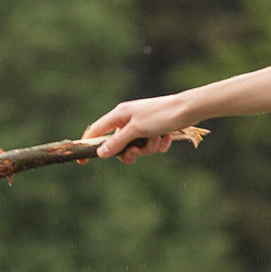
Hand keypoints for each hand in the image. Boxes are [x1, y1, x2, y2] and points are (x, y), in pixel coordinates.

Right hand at [83, 93, 202, 162]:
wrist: (188, 109)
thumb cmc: (160, 116)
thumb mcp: (136, 130)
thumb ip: (117, 142)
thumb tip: (100, 153)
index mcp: (118, 115)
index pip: (96, 132)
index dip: (88, 146)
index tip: (82, 162)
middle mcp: (127, 120)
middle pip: (118, 145)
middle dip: (129, 152)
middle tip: (135, 153)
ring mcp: (141, 125)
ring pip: (137, 147)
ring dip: (148, 148)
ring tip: (158, 138)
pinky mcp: (154, 130)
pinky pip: (150, 145)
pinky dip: (158, 144)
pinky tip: (167, 137)